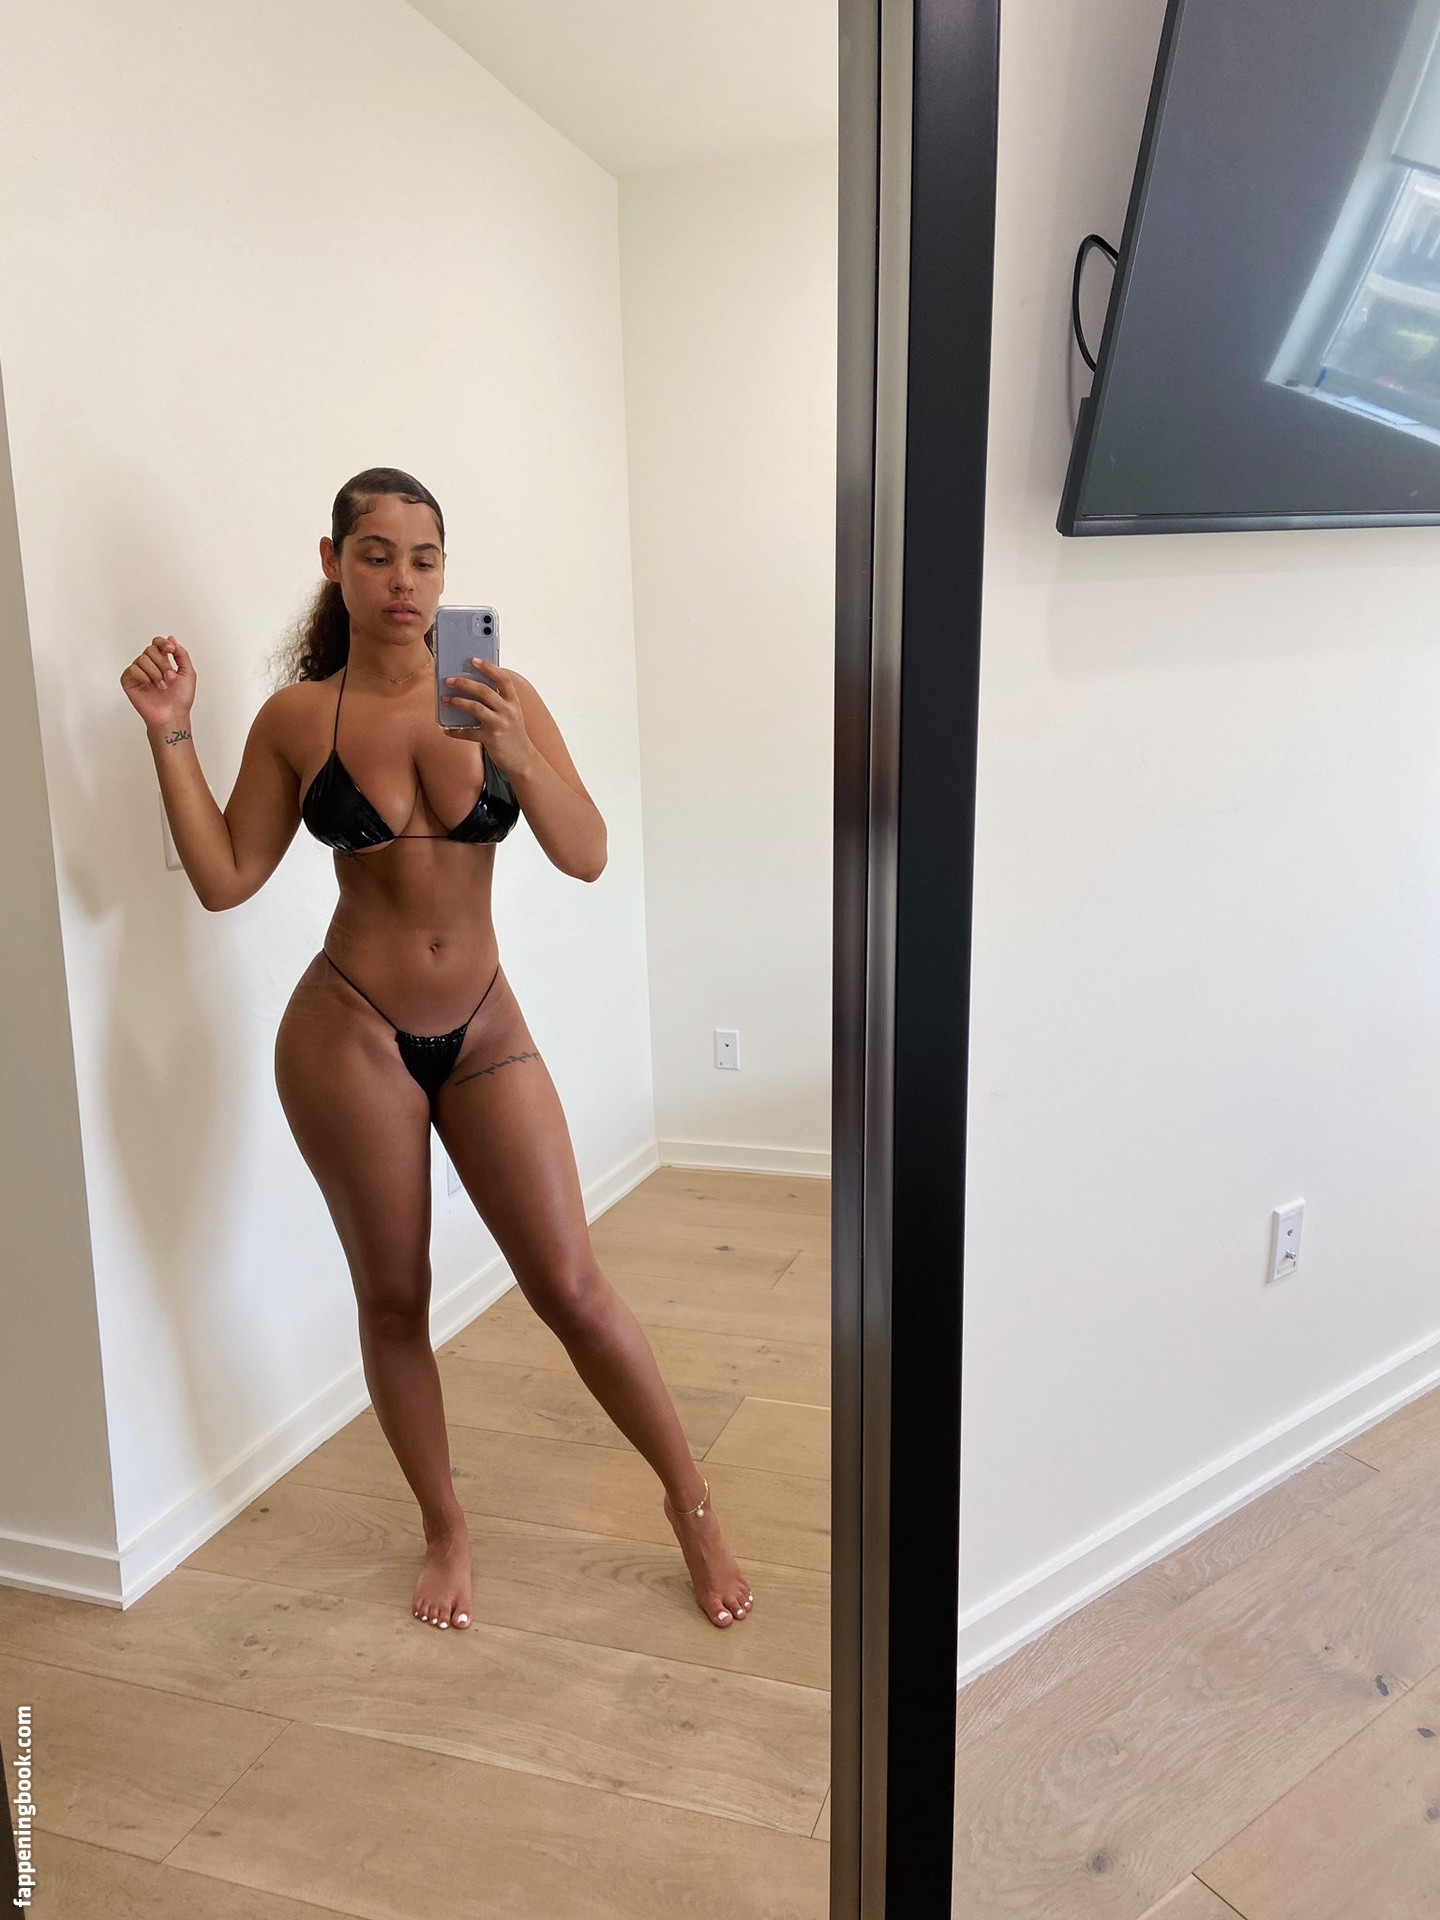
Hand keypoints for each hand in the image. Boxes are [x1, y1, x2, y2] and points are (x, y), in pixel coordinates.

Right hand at [121, 636, 195, 731]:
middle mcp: (149, 665)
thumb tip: (171, 638)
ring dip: (155, 673)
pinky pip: (133, 669)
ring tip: (161, 686)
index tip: (170, 650)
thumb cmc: (180, 699)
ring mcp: (138, 672)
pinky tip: (150, 686)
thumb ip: (181, 654)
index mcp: (162, 662)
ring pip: (142, 659)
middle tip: (169, 677)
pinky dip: (144, 677)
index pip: (157, 643)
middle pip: (150, 649)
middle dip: (163, 663)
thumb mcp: (188, 673)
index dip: (162, 643)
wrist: (172, 715)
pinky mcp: (128, 680)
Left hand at [440, 658, 532, 775]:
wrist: (522, 759)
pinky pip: (468, 732)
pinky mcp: (491, 739)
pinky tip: (446, 729)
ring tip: (445, 700)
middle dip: (464, 683)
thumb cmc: (512, 733)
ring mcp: (500, 724)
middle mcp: (508, 711)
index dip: (488, 667)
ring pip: (475, 707)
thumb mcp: (511, 714)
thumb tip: (470, 689)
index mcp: (513, 702)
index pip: (503, 678)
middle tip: (449, 680)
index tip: (473, 660)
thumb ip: (497, 702)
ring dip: (457, 702)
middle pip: (484, 691)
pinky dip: (455, 731)